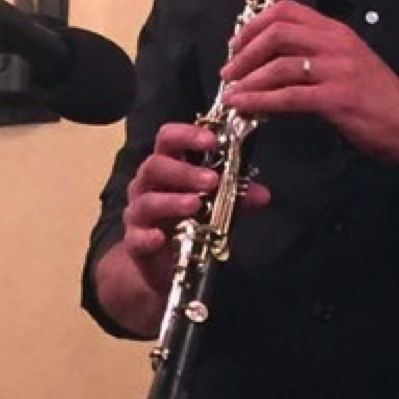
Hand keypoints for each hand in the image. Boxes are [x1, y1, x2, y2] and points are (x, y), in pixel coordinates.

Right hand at [120, 118, 272, 292]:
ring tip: (195, 205)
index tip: (212, 140)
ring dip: (172, 201)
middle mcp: (148, 185)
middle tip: (212, 180)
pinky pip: (137, 237)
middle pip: (154, 165)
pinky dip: (147, 237)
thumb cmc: (186, 222)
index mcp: (167, 167)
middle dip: (183, 171)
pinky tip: (160, 238)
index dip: (187, 135)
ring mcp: (138, 213)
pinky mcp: (135, 242)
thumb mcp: (214, 206)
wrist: (164, 263)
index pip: (169, 139)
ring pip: (147, 201)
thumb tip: (263, 194)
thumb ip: (235, 197)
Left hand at [224, 0, 398, 164]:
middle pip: (278, 32)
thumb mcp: (349, 64)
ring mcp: (338, 70)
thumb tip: (275, 61)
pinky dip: (260, 101)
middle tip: (229, 71)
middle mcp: (337, 44)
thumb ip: (317, 56)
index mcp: (337, 32)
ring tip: (231, 93)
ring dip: (248, 79)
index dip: (254, 24)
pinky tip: (245, 107)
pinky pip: (289, 96)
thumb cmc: (380, 100)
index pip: (287, 10)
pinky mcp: (338, 98)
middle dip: (245, 52)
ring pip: (280, 64)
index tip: (236, 43)